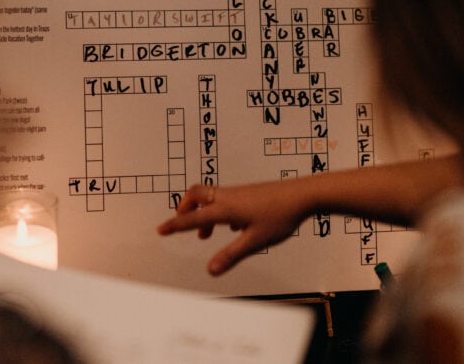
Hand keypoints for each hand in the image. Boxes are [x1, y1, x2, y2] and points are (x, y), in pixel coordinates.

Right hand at [156, 179, 311, 275]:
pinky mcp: (247, 194)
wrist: (302, 195)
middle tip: (181, 223)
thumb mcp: (254, 241)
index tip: (160, 229)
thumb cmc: (279, 216)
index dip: (175, 225)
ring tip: (206, 235)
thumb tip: (210, 270)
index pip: (193, 218)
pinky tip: (234, 227)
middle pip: (196, 195)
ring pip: (210, 198)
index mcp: (225, 209)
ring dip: (203, 213)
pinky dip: (218, 211)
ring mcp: (238, 194)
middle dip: (185, 208)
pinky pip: (224, 199)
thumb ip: (231, 255)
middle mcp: (228, 197)